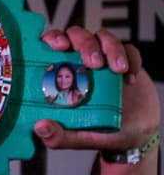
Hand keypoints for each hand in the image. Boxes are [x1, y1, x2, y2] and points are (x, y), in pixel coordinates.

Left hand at [33, 29, 159, 153]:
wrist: (134, 135)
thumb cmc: (99, 132)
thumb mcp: (78, 139)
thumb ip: (59, 137)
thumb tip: (40, 128)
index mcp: (60, 76)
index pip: (48, 47)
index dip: (51, 39)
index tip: (58, 46)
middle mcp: (79, 64)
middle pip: (75, 35)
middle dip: (83, 42)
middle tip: (93, 63)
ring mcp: (103, 61)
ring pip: (102, 36)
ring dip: (110, 47)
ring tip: (117, 70)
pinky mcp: (126, 61)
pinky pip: (129, 49)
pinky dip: (131, 58)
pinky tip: (130, 79)